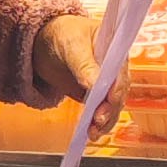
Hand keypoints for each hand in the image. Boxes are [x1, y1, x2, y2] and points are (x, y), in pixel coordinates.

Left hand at [31, 12, 124, 137]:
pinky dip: (97, 123)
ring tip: (93, 132)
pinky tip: (91, 133)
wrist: (46, 41)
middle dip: (110, 107)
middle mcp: (114, 67)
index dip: (117, 85)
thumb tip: (95, 85)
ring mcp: (104, 83)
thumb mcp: (72, 45)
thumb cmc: (63, 34)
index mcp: (114, 48)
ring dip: (105, 120)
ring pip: (112, 105)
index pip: (121, 69)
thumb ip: (84, 65)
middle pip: (118, 91)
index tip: (110, 99)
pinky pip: (100, 111)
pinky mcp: (94, 96)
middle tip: (98, 119)